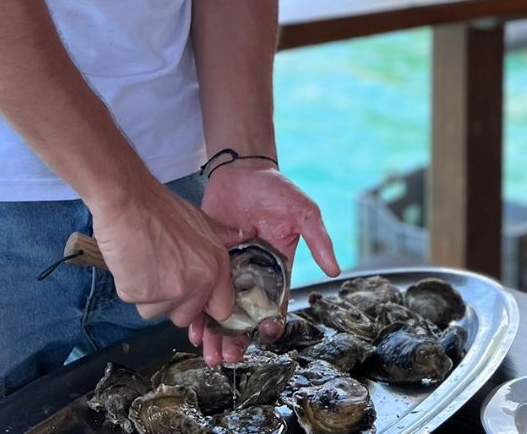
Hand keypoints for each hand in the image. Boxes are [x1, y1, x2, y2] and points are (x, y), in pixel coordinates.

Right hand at [90, 179, 238, 329]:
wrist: (128, 203)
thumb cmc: (161, 209)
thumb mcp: (201, 219)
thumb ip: (224, 235)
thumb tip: (246, 234)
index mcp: (214, 267)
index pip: (221, 309)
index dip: (206, 306)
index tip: (195, 300)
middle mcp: (196, 284)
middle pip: (186, 316)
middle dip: (174, 301)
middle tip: (163, 271)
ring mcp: (168, 292)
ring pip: (158, 311)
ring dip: (151, 295)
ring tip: (147, 262)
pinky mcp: (140, 295)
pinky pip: (136, 303)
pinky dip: (132, 288)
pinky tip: (133, 264)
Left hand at [188, 162, 340, 364]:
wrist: (240, 169)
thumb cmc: (276, 189)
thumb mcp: (304, 212)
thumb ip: (319, 240)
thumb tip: (335, 270)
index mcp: (278, 268)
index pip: (276, 304)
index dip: (270, 323)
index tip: (265, 332)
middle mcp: (253, 276)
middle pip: (245, 317)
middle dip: (237, 340)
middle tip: (228, 358)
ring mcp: (228, 271)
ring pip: (221, 312)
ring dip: (216, 336)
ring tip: (209, 354)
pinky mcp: (206, 263)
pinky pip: (201, 293)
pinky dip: (196, 313)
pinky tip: (191, 329)